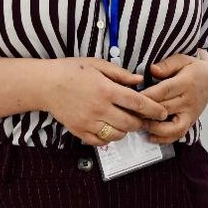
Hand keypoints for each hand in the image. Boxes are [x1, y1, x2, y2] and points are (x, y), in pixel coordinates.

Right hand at [45, 57, 162, 146]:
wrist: (45, 84)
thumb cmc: (72, 70)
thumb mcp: (98, 65)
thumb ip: (121, 74)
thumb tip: (140, 80)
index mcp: (106, 90)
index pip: (137, 102)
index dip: (153, 109)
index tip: (162, 112)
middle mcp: (99, 108)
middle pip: (130, 123)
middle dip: (140, 122)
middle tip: (142, 118)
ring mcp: (89, 122)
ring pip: (117, 134)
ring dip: (125, 130)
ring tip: (124, 121)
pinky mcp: (80, 131)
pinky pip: (101, 141)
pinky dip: (109, 137)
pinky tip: (108, 127)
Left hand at [141, 52, 207, 142]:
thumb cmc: (193, 68)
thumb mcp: (182, 59)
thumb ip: (167, 64)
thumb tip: (152, 70)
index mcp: (186, 83)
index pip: (164, 91)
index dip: (147, 96)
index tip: (132, 98)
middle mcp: (189, 101)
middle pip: (164, 109)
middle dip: (145, 112)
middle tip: (128, 112)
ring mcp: (190, 114)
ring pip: (172, 127)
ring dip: (154, 128)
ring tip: (140, 124)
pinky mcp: (190, 122)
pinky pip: (178, 134)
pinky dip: (164, 138)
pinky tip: (150, 136)